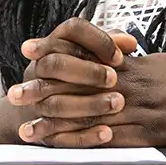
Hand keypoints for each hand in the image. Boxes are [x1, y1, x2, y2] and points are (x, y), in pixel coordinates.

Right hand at [5, 18, 138, 144]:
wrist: (37, 104)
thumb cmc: (73, 74)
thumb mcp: (88, 53)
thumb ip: (109, 44)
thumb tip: (130, 42)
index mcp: (53, 44)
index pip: (72, 30)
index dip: (97, 41)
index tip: (118, 57)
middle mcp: (40, 68)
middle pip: (56, 63)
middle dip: (88, 71)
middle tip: (114, 79)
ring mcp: (35, 98)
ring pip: (55, 102)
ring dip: (88, 104)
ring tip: (116, 104)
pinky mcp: (41, 127)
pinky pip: (59, 133)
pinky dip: (84, 134)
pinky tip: (106, 133)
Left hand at [15, 49, 165, 147]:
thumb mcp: (157, 60)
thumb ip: (129, 60)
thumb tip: (110, 54)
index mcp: (126, 64)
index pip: (82, 57)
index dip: (52, 55)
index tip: (28, 53)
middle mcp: (125, 86)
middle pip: (74, 88)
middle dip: (42, 92)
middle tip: (13, 95)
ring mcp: (134, 112)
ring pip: (84, 117)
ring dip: (53, 125)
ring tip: (26, 130)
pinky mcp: (145, 136)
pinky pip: (107, 142)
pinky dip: (81, 145)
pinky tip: (61, 149)